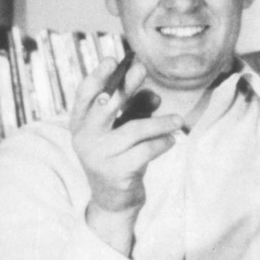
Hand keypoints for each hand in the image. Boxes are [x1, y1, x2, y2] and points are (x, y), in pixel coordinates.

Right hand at [70, 56, 183, 248]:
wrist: (114, 199)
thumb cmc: (119, 155)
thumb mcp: (124, 129)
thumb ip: (135, 110)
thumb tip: (155, 96)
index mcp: (80, 124)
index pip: (85, 95)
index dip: (98, 76)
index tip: (114, 60)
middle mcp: (84, 138)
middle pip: (105, 105)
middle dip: (126, 85)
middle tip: (143, 68)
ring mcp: (99, 156)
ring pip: (134, 130)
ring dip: (161, 123)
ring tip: (179, 121)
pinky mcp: (116, 172)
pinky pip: (146, 150)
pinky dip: (163, 143)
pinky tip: (172, 141)